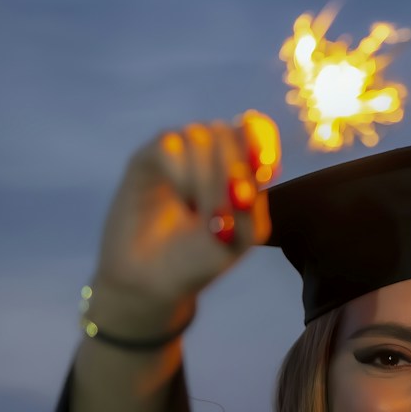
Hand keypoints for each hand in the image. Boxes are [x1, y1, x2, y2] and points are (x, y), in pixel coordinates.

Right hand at [85, 112, 279, 337]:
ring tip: (202, 215)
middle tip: (233, 206)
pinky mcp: (145, 159)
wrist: (152, 281)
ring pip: (199, 136)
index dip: (261, 142)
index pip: (256, 130)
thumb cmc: (200, 258)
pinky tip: (184, 203)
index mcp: (237, 165)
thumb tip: (261, 167)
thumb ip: (255, 202)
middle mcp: (206, 152)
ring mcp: (176, 152)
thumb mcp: (241, 237)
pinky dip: (183, 175)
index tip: (265, 171)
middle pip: (228, 132)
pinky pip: (169, 146)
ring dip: (208, 178)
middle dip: (234, 169)